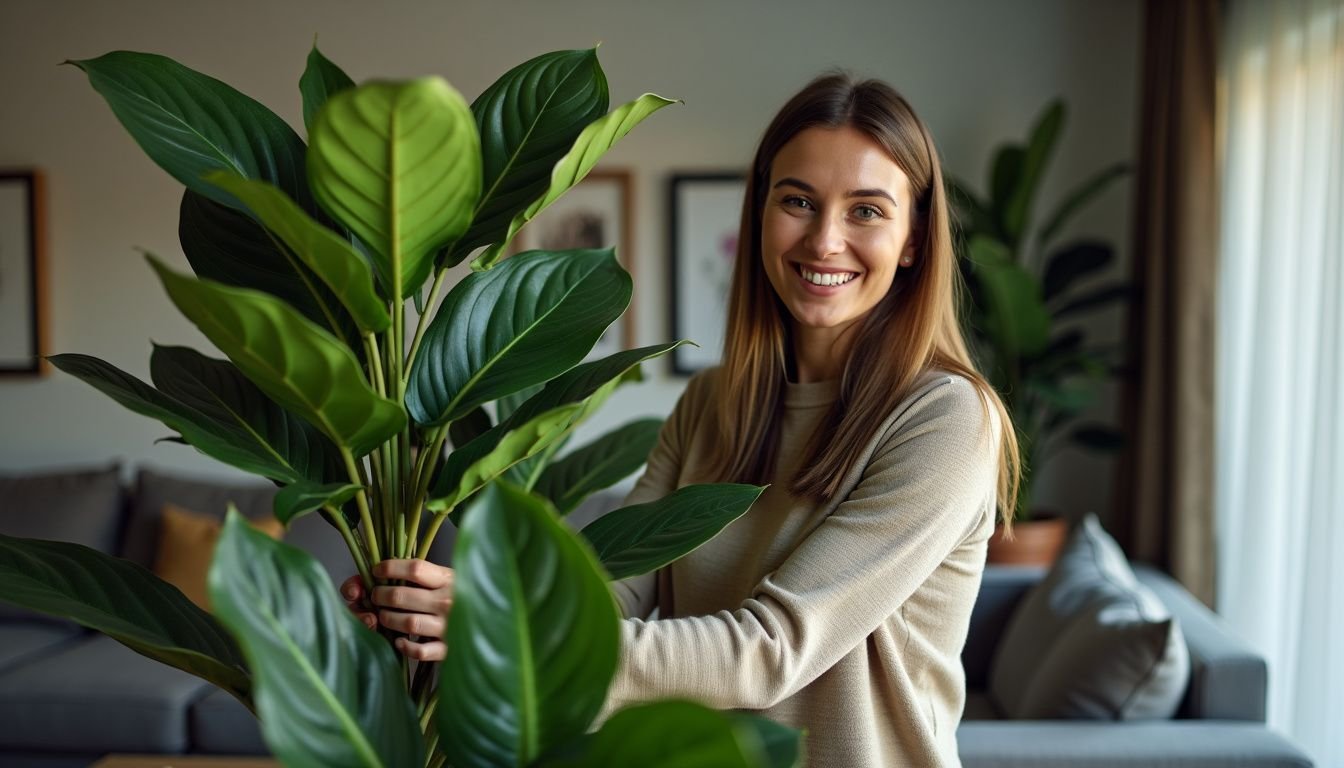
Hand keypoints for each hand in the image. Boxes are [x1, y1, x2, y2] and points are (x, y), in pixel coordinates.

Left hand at [340, 558, 454, 660]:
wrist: (489, 620)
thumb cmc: (465, 597)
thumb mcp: (453, 579)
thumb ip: (429, 576)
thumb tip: (392, 571)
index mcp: (450, 580)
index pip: (415, 569)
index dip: (390, 568)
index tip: (377, 570)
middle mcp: (449, 602)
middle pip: (402, 596)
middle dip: (381, 595)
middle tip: (376, 596)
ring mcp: (449, 627)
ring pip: (408, 622)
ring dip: (389, 619)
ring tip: (384, 616)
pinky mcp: (448, 649)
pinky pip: (421, 651)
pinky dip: (406, 647)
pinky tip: (400, 641)